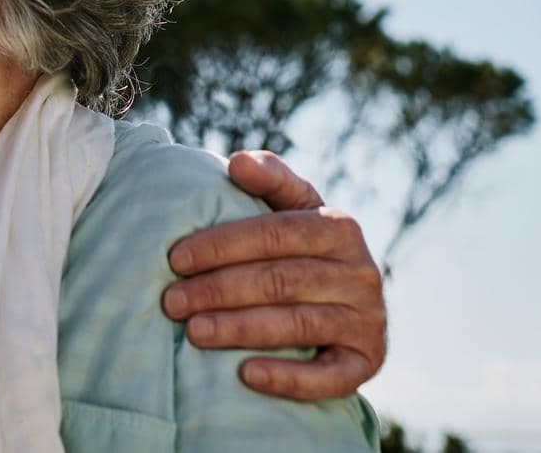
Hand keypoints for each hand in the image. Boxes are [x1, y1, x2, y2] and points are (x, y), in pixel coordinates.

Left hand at [160, 150, 386, 400]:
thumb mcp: (290, 207)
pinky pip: (330, 376)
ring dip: (240, 329)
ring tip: (193, 332)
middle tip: (172, 302)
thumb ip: (270, 178)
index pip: (275, 233)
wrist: (347, 301)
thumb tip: (237, 162)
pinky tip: (245, 375)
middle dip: (219, 290)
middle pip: (281, 280)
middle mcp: (362, 272)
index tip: (176, 257)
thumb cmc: (300, 247)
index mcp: (339, 227)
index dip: (223, 245)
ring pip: (298, 325)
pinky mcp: (368, 362)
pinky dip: (288, 378)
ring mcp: (368, 320)